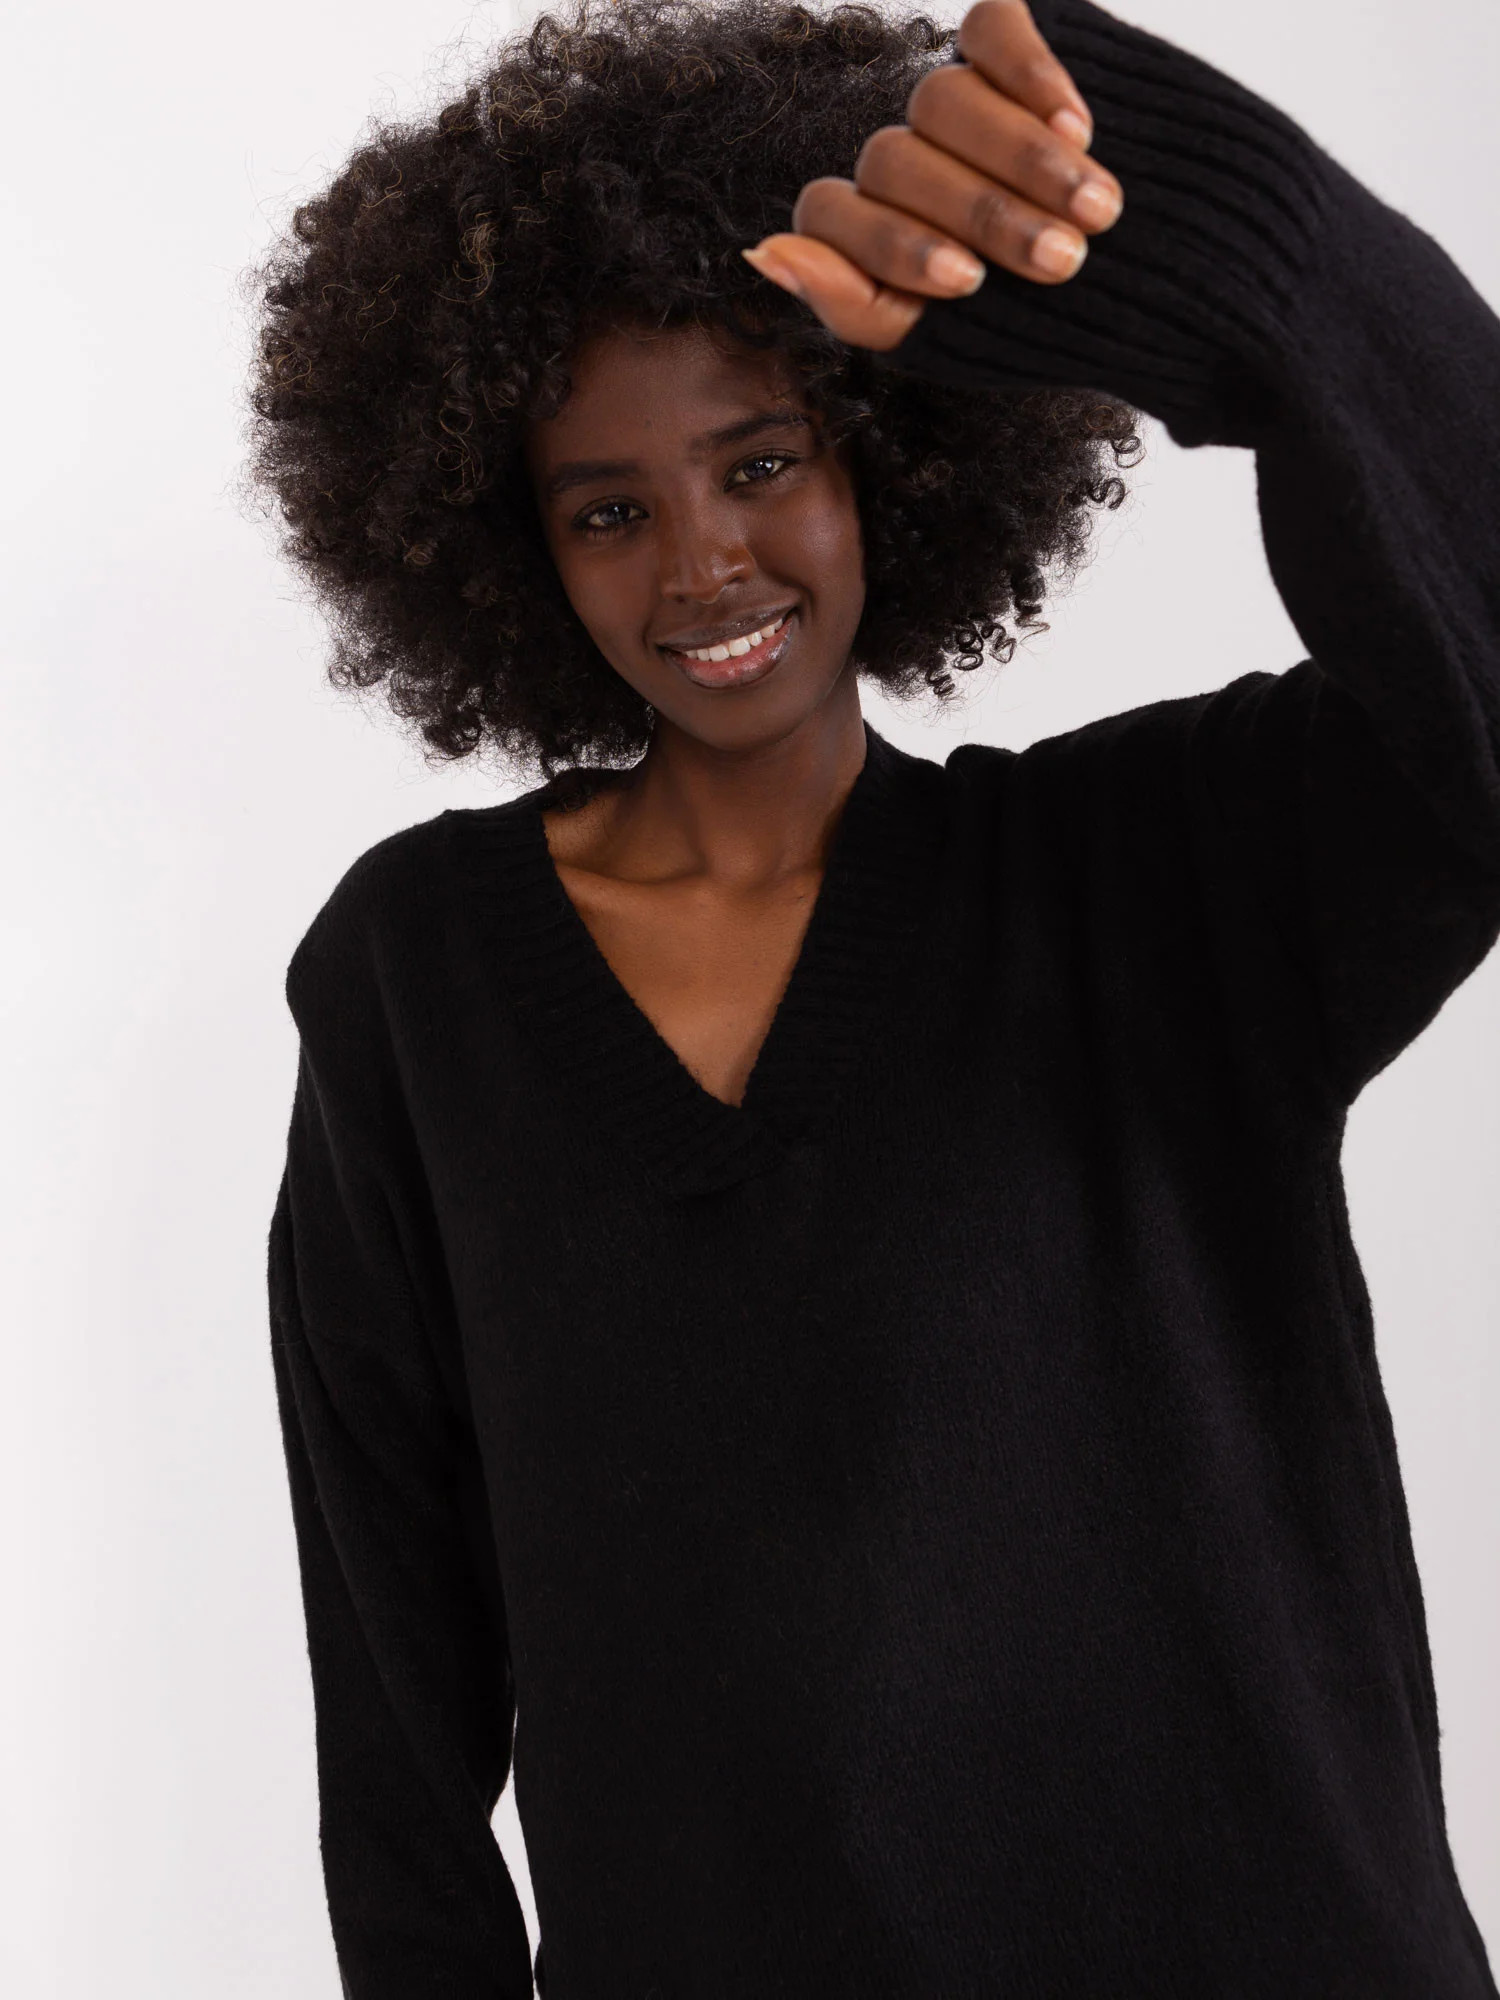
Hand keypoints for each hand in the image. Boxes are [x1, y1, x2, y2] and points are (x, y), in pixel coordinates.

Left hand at [742, 0, 1123, 351]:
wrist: (1191, 280)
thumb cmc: (1065, 326)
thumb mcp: (953, 340)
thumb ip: (857, 307)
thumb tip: (764, 252)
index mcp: (876, 231)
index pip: (832, 214)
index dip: (892, 244)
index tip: (968, 282)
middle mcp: (908, 160)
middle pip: (894, 160)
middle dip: (981, 214)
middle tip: (1064, 260)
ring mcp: (960, 101)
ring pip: (939, 99)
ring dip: (1018, 158)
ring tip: (1097, 209)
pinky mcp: (1016, 45)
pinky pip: (989, 30)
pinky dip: (1029, 75)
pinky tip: (1080, 125)